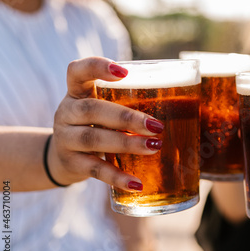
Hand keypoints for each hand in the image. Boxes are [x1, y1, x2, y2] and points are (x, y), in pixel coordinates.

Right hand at [49, 57, 164, 190]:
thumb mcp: (102, 109)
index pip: (78, 71)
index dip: (97, 67)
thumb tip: (188, 106)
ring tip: (155, 146)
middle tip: (157, 125)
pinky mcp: (71, 164)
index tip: (123, 72)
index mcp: (77, 92)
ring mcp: (65, 139)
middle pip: (92, 109)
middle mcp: (67, 112)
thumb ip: (128, 102)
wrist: (61, 158)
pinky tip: (137, 183)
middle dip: (127, 117)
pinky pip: (95, 170)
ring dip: (127, 143)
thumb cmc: (96, 126)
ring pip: (94, 139)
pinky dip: (117, 177)